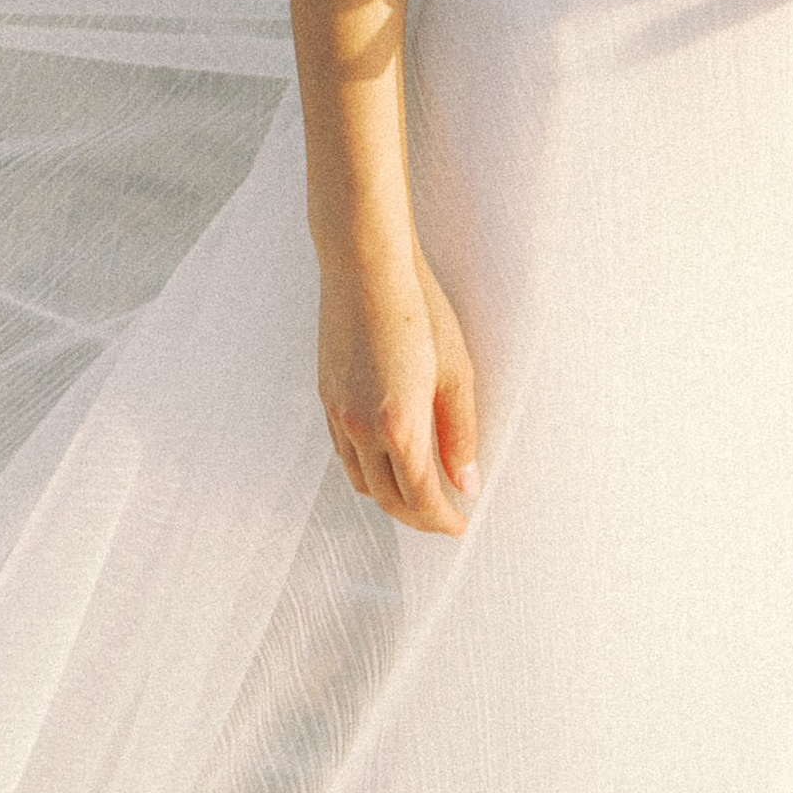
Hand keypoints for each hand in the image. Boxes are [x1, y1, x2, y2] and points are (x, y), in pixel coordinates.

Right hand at [317, 239, 479, 537]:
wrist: (364, 267)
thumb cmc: (420, 311)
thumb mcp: (456, 374)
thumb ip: (460, 434)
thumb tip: (467, 484)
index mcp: (399, 426)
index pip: (421, 498)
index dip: (443, 520)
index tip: (462, 525)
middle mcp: (361, 428)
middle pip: (387, 499)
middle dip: (418, 518)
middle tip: (445, 517)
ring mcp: (338, 413)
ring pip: (360, 480)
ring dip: (389, 497)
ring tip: (418, 493)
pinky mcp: (326, 396)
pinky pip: (344, 452)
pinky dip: (367, 468)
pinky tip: (388, 456)